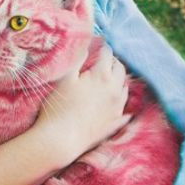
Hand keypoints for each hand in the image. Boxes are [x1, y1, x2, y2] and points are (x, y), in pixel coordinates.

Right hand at [37, 44, 129, 159]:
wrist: (61, 140)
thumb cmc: (58, 107)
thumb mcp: (64, 77)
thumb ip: (76, 58)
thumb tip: (85, 45)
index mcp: (102, 75)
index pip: (107, 53)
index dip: (101, 47)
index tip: (96, 45)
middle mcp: (115, 89)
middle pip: (120, 68)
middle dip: (113, 61)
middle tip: (102, 60)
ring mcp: (118, 107)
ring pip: (125, 87)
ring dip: (118, 79)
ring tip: (108, 78)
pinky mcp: (116, 122)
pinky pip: (126, 108)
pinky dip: (122, 100)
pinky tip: (116, 101)